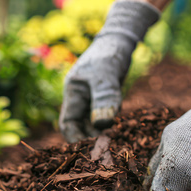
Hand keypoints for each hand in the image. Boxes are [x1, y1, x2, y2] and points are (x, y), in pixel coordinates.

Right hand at [59, 0, 159, 142]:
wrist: (122, 39)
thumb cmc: (110, 53)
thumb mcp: (106, 75)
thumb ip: (104, 97)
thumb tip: (103, 124)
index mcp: (73, 93)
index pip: (67, 124)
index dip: (76, 139)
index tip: (91, 149)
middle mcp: (80, 98)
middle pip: (80, 127)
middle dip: (91, 140)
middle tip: (107, 151)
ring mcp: (93, 99)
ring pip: (94, 124)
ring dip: (104, 134)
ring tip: (116, 143)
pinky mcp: (106, 99)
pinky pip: (106, 118)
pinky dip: (112, 126)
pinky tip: (122, 132)